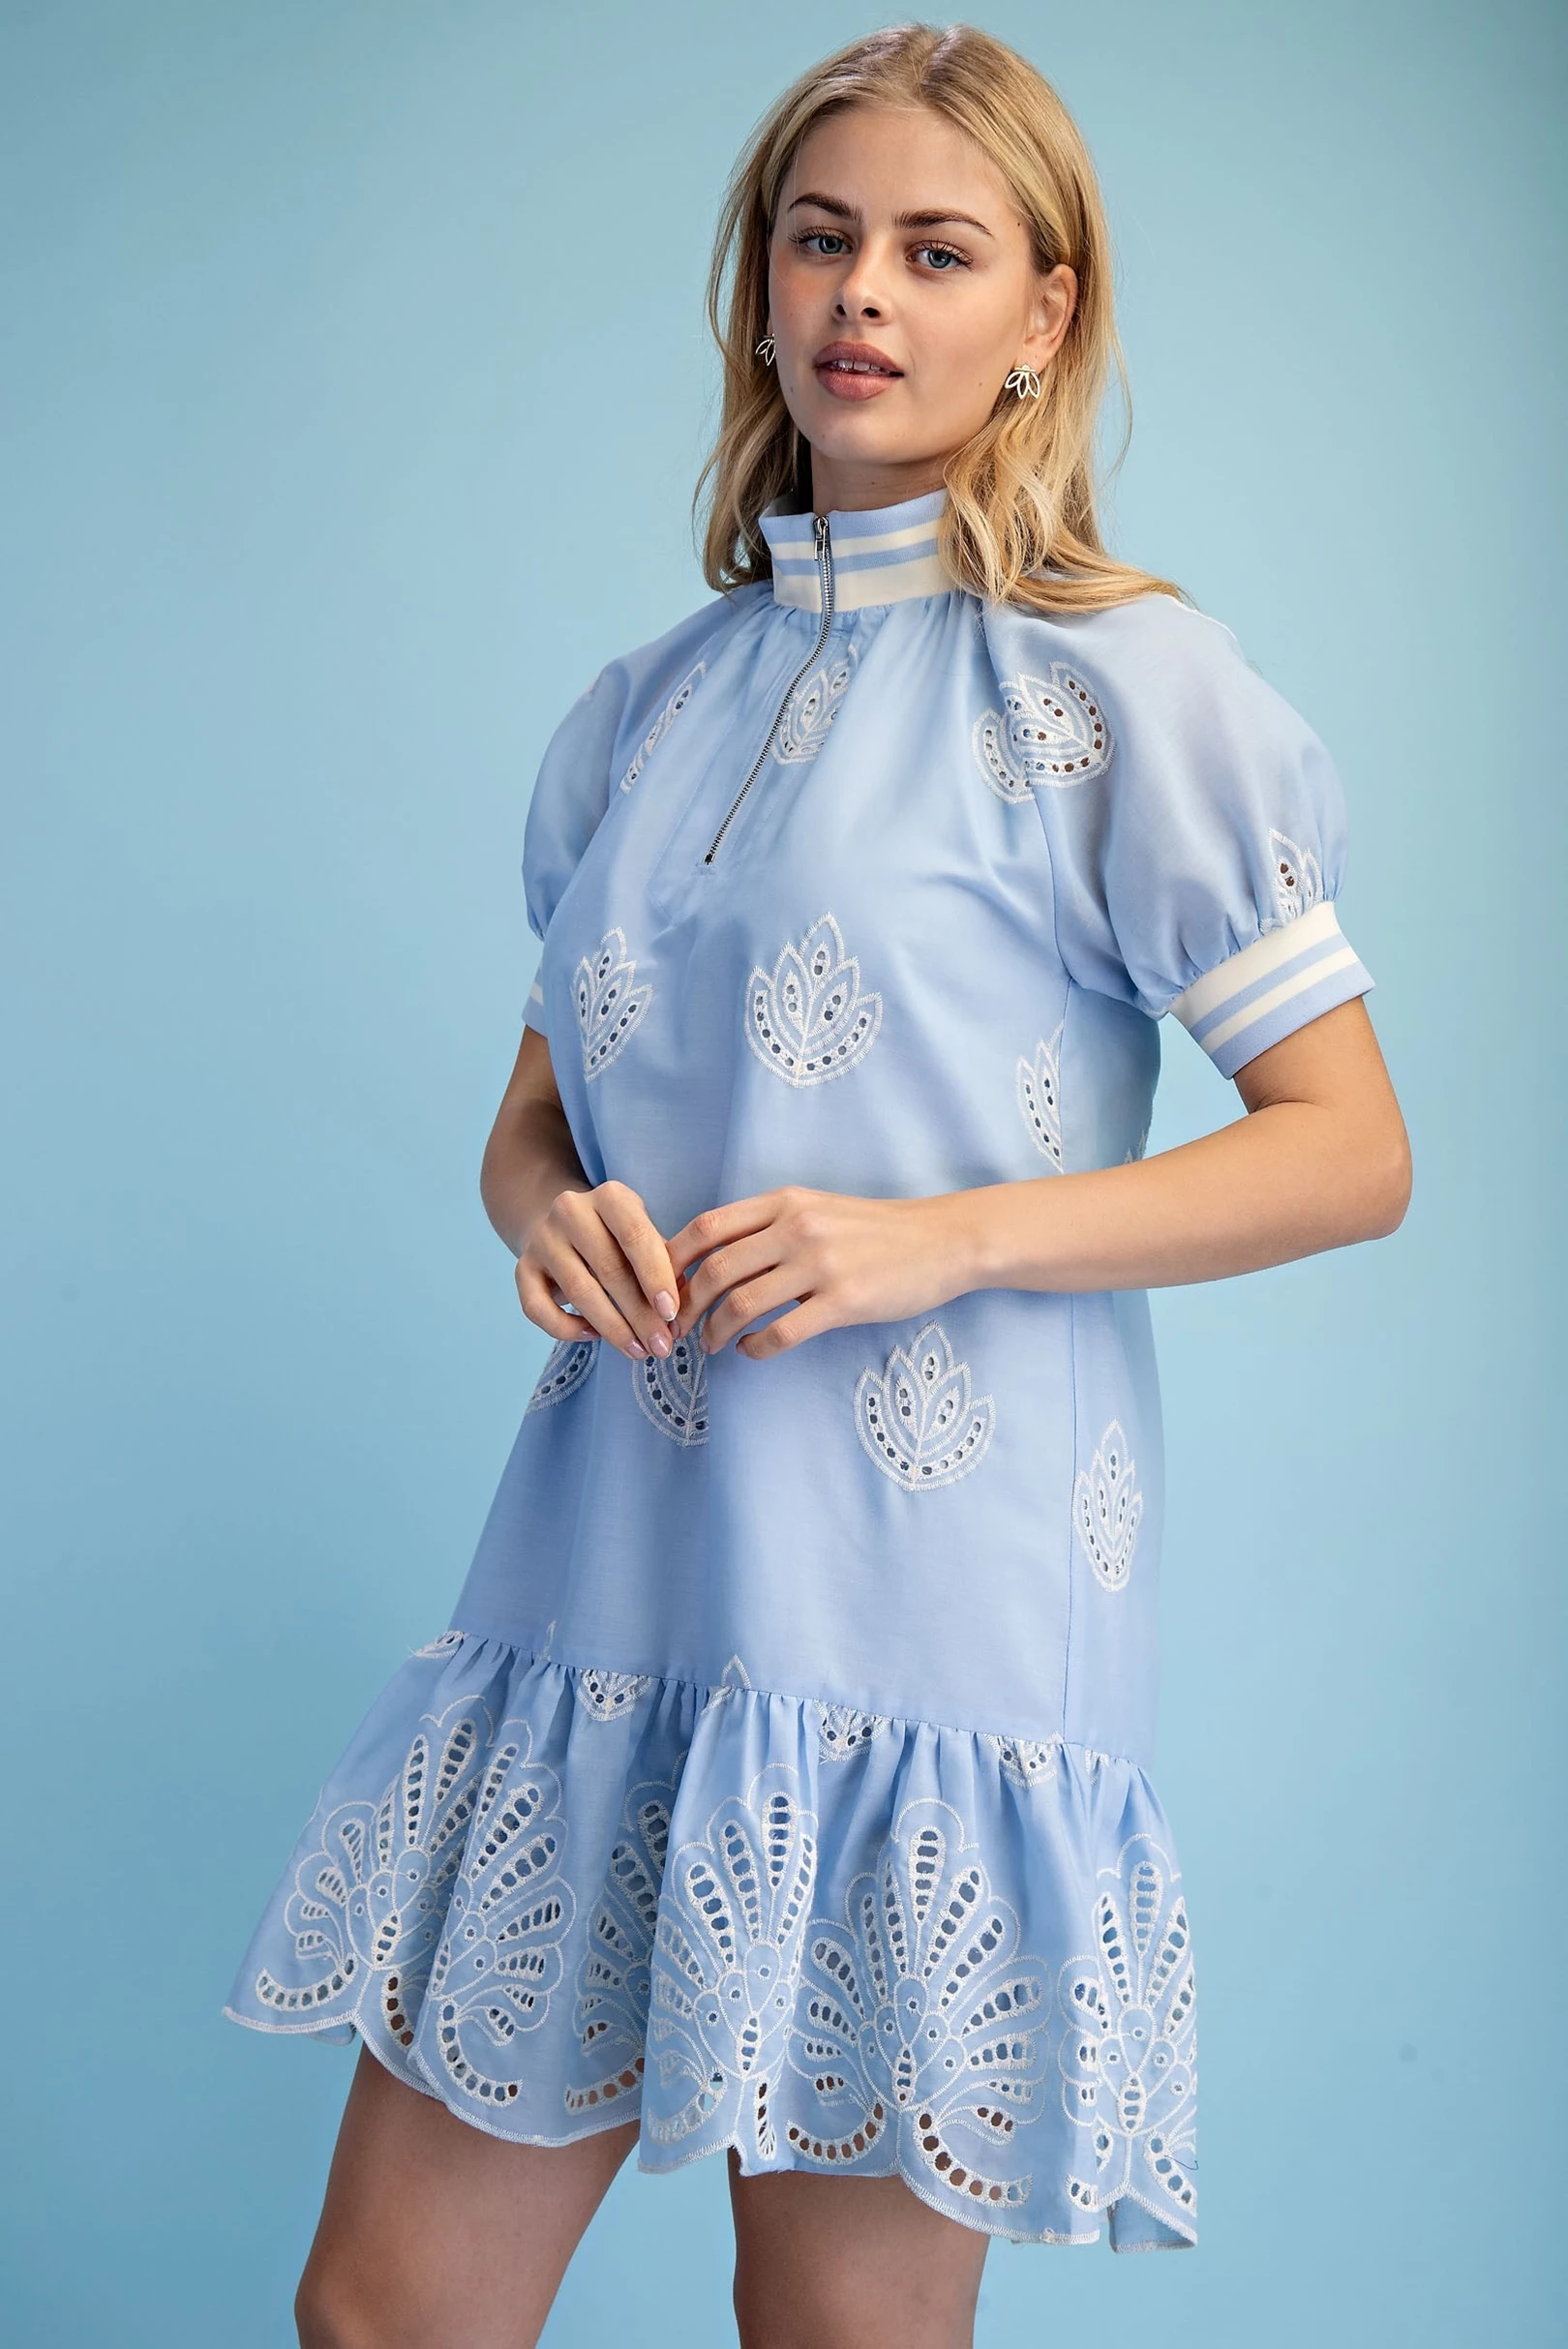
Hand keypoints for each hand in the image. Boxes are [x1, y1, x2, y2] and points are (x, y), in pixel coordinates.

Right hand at [514, 1179, 680, 1362]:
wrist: (561, 1225)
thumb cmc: (617, 1237)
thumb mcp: (645, 1235)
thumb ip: (665, 1264)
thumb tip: (679, 1309)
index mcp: (609, 1196)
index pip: (635, 1236)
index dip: (655, 1276)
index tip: (671, 1314)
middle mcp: (570, 1210)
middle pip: (608, 1269)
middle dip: (639, 1314)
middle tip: (661, 1346)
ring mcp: (542, 1239)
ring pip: (578, 1291)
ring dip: (612, 1328)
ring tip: (638, 1351)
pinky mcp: (521, 1267)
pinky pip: (538, 1309)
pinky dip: (566, 1329)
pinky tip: (593, 1336)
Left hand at [666, 1184, 976, 1359]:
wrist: (941, 1241)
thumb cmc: (874, 1230)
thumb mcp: (816, 1208)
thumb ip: (767, 1225)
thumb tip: (710, 1256)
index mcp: (784, 1202)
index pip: (706, 1227)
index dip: (672, 1261)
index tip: (663, 1287)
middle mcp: (797, 1228)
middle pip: (715, 1270)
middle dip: (687, 1306)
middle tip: (680, 1328)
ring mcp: (821, 1265)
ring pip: (742, 1303)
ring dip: (716, 1331)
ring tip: (713, 1345)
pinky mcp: (844, 1301)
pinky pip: (782, 1333)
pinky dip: (756, 1348)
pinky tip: (753, 1351)